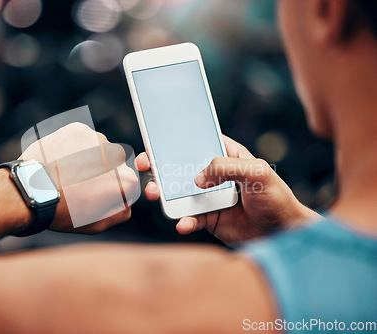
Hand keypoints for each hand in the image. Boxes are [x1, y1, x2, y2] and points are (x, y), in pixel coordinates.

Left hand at [20, 123, 138, 233]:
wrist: (31, 191)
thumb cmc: (63, 211)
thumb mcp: (97, 223)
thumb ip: (120, 212)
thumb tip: (127, 202)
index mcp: (126, 181)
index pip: (126, 183)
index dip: (109, 191)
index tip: (92, 195)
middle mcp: (117, 156)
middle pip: (114, 163)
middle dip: (101, 171)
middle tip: (78, 184)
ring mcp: (97, 139)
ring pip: (98, 149)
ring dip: (88, 158)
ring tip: (66, 173)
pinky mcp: (79, 129)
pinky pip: (81, 138)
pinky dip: (73, 147)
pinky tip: (60, 160)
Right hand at [135, 135, 319, 243]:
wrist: (282, 234)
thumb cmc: (277, 198)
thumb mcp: (258, 173)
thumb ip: (227, 168)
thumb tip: (197, 178)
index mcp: (227, 156)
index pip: (199, 142)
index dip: (177, 140)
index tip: (157, 139)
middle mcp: (215, 175)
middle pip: (181, 167)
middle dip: (160, 166)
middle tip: (145, 166)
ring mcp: (210, 197)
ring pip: (180, 193)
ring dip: (164, 194)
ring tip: (156, 194)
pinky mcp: (210, 219)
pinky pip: (190, 218)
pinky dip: (184, 221)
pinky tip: (183, 224)